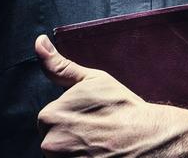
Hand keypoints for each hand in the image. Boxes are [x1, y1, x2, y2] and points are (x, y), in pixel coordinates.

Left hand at [34, 34, 187, 156]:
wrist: (148, 137)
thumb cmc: (121, 106)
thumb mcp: (91, 80)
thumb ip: (59, 65)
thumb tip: (39, 42)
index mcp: (49, 116)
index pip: (50, 120)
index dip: (72, 118)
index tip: (91, 117)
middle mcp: (49, 143)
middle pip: (53, 140)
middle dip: (70, 137)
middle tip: (96, 132)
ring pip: (62, 156)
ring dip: (76, 152)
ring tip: (99, 147)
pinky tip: (99, 155)